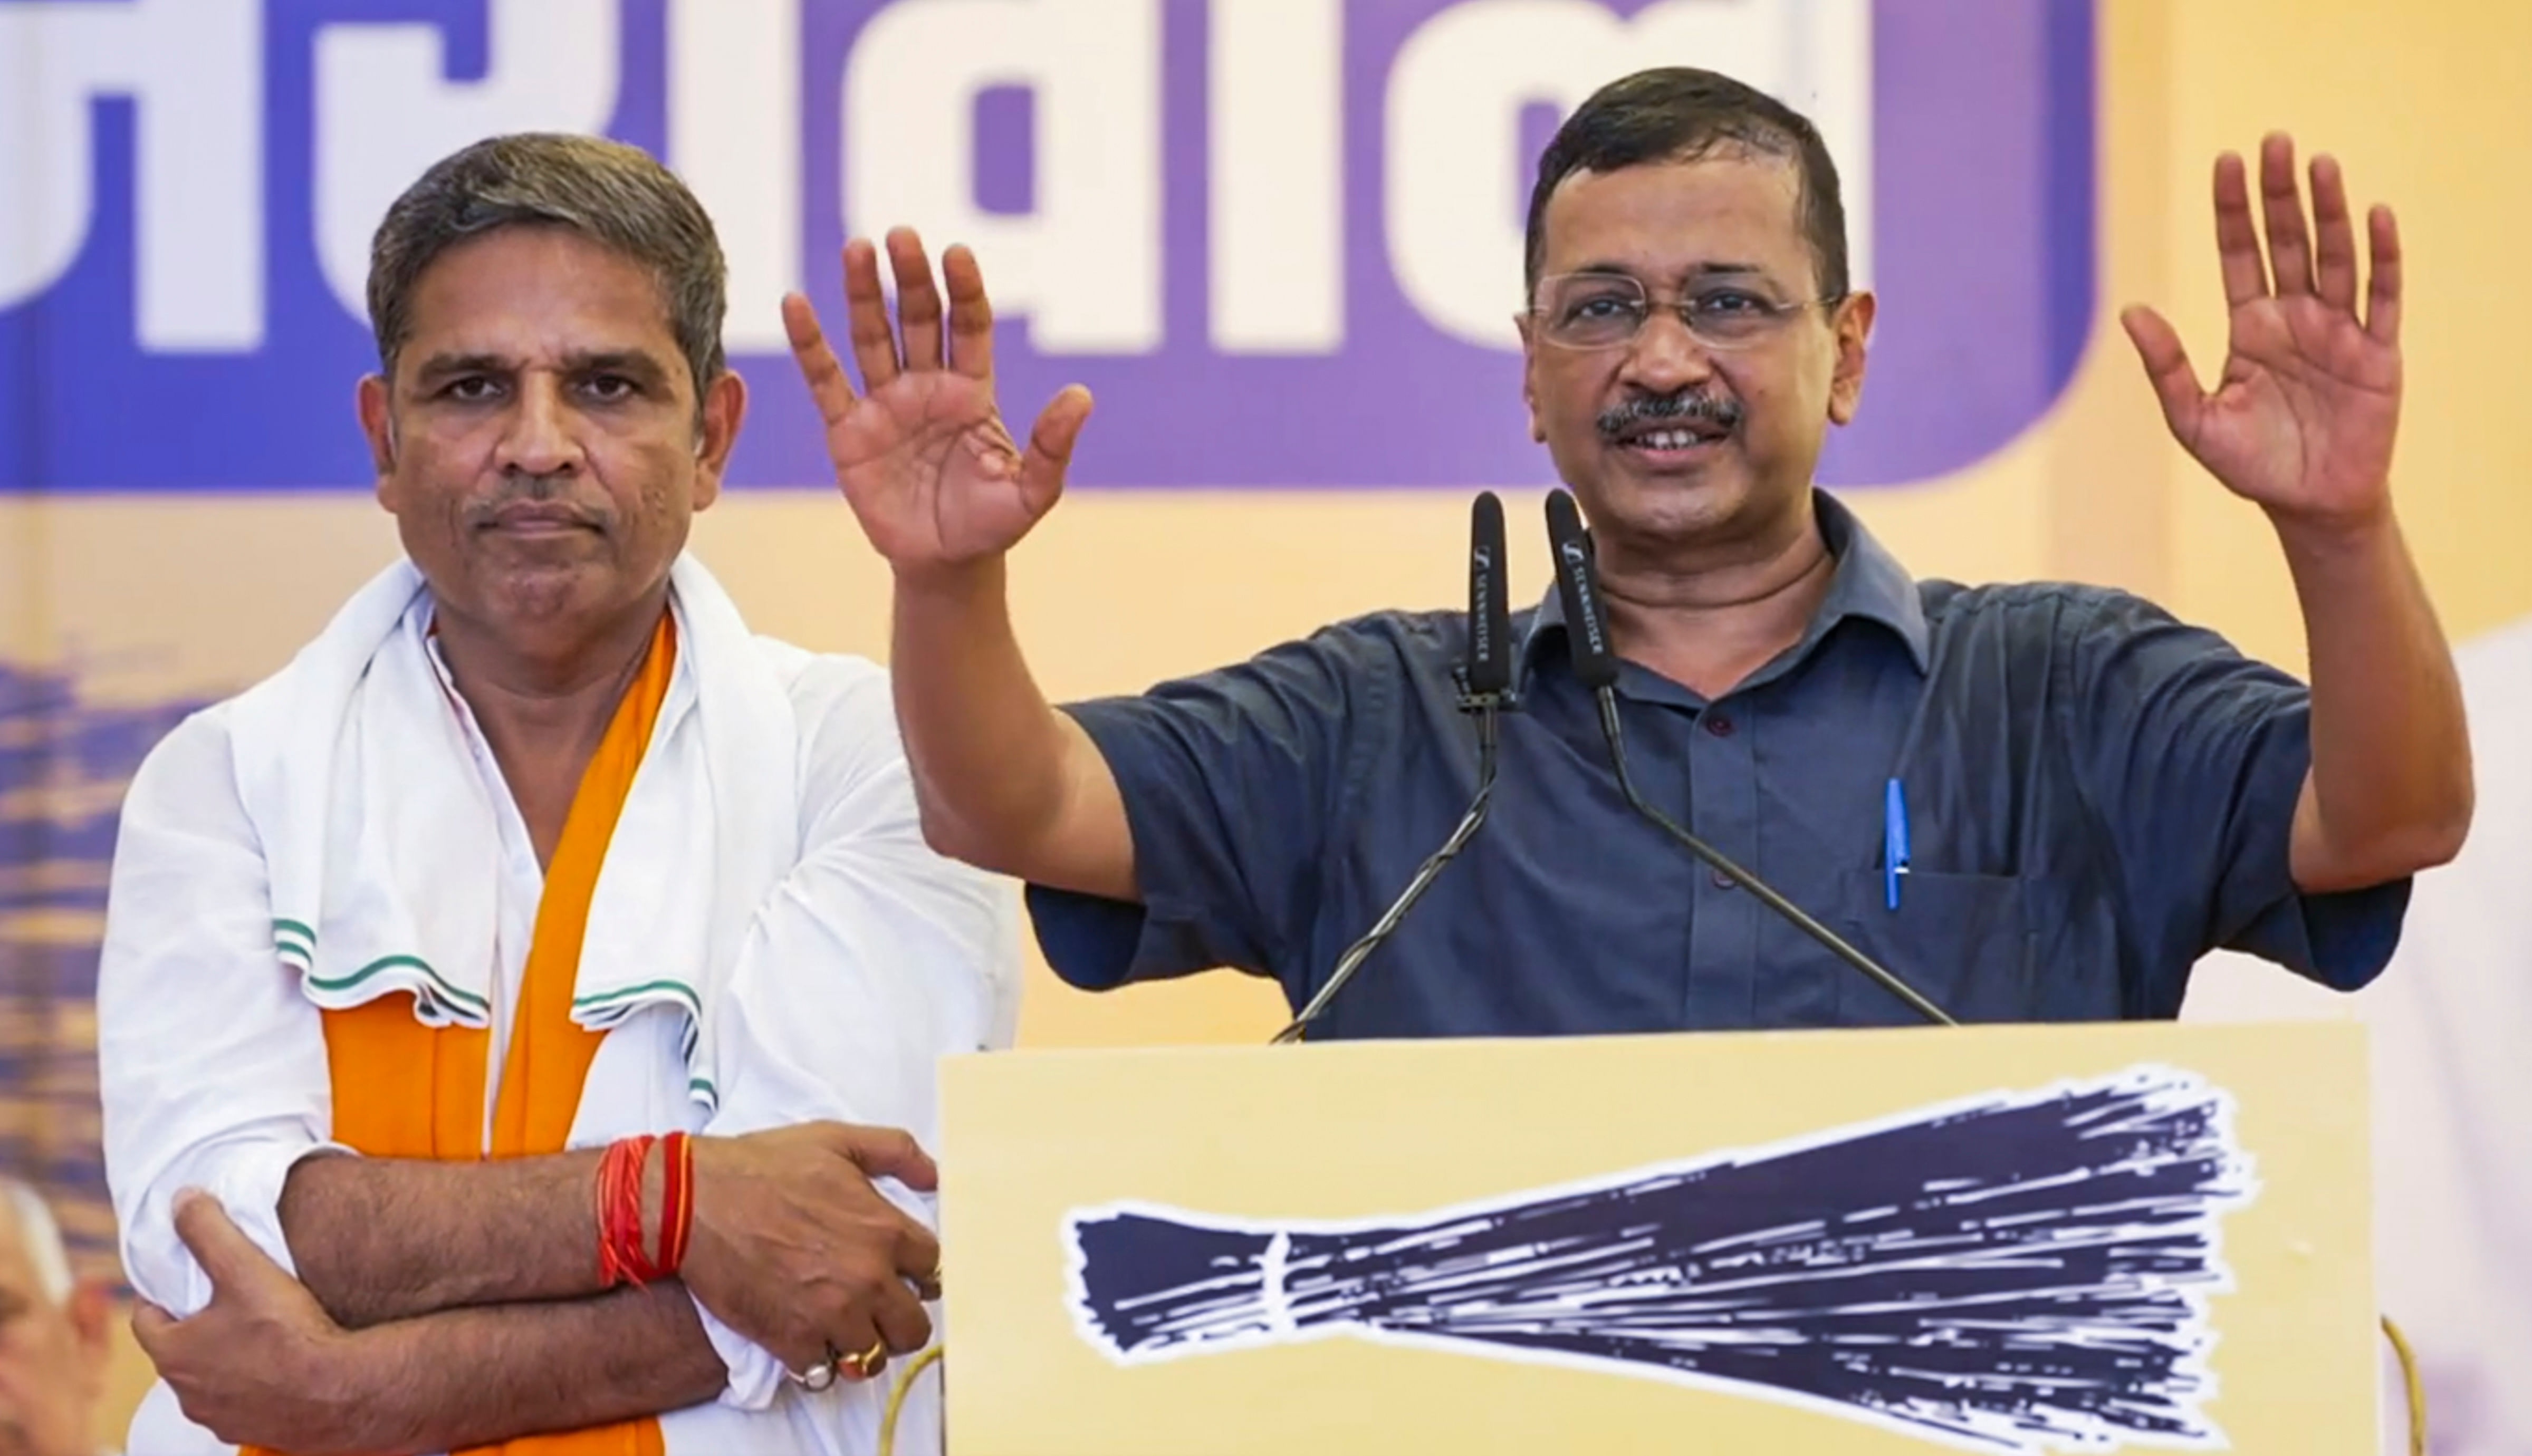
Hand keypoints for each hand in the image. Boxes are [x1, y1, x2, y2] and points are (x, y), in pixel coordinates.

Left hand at [130, 1192, 365, 1453]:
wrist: (338, 1390)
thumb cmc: (286, 1332)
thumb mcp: (244, 1267)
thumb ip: (207, 1229)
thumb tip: (182, 1200)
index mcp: (174, 1352)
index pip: (145, 1318)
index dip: (162, 1294)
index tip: (185, 1279)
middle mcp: (187, 1391)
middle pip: (178, 1350)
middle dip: (195, 1326)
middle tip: (226, 1301)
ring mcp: (219, 1416)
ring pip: (209, 1380)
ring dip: (223, 1359)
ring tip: (258, 1333)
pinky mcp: (252, 1430)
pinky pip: (242, 1403)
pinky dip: (253, 1384)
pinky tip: (282, 1365)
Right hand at [677, 1123, 943, 1382]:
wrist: (693, 1200)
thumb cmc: (763, 1166)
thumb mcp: (838, 1140)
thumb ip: (897, 1152)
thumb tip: (937, 1176)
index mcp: (884, 1231)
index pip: (935, 1269)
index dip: (921, 1271)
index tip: (906, 1272)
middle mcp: (867, 1279)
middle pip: (914, 1327)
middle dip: (901, 1320)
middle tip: (880, 1310)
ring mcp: (830, 1315)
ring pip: (872, 1358)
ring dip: (862, 1347)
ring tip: (846, 1330)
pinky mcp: (790, 1340)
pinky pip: (823, 1374)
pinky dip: (819, 1364)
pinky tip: (810, 1342)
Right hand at [784, 229, 1093, 575]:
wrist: (944, 565)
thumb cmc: (991, 525)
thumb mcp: (1032, 491)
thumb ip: (1053, 445)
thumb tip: (1082, 396)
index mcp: (972, 391)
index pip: (969, 326)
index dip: (963, 289)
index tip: (956, 252)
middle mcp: (927, 386)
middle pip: (919, 318)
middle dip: (910, 278)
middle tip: (901, 235)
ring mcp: (885, 404)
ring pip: (872, 336)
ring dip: (863, 293)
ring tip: (857, 248)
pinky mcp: (848, 431)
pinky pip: (826, 380)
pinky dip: (809, 343)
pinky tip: (795, 302)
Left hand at [2121, 134, 2401, 534]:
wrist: (2308, 505)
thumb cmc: (2252, 464)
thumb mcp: (2195, 420)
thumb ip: (2166, 367)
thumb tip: (2130, 311)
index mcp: (2251, 326)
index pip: (2240, 253)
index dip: (2234, 210)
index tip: (2227, 161)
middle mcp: (2295, 317)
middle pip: (2287, 242)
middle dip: (2281, 194)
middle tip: (2274, 142)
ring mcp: (2338, 331)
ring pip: (2334, 257)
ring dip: (2329, 211)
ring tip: (2320, 165)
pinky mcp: (2377, 353)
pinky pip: (2381, 297)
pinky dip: (2381, 257)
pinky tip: (2375, 217)